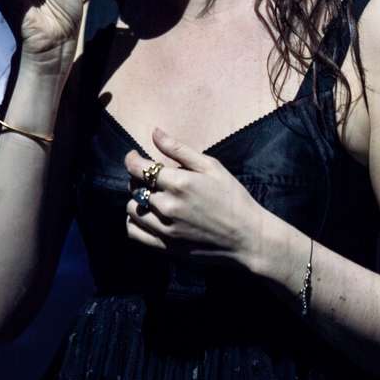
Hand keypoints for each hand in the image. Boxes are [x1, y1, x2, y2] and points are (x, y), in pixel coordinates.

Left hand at [124, 127, 266, 264]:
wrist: (247, 237)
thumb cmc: (233, 198)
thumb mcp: (211, 166)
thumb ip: (179, 150)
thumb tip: (154, 133)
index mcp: (178, 183)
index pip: (137, 167)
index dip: (132, 159)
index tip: (135, 156)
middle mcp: (167, 206)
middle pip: (134, 187)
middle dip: (139, 178)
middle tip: (153, 178)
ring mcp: (165, 228)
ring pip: (132, 209)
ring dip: (137, 200)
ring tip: (152, 197)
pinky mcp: (166, 247)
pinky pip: (134, 232)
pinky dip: (134, 222)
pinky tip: (147, 216)